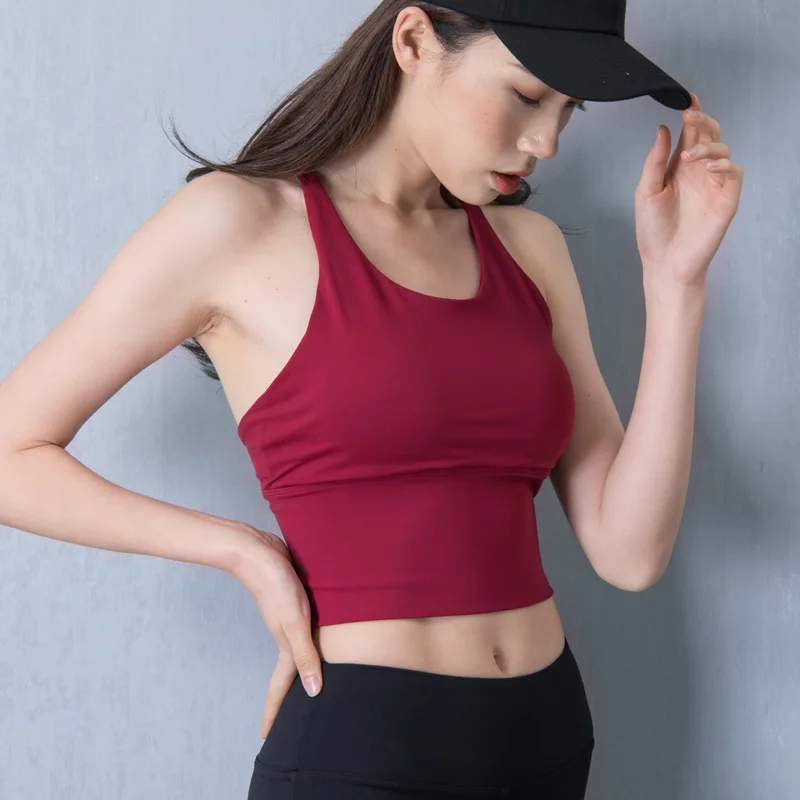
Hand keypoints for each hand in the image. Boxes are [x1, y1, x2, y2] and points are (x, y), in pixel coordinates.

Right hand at [231, 526, 322, 738]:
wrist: (257, 552)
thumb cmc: (276, 586)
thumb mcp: (295, 621)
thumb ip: (305, 655)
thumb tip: (313, 693)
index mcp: (287, 645)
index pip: (282, 687)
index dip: (276, 713)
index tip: (267, 738)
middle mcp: (288, 635)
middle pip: (290, 672)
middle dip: (290, 697)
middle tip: (294, 720)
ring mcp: (289, 618)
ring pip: (299, 650)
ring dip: (303, 667)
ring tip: (311, 684)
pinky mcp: (294, 601)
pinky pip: (304, 630)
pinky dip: (310, 641)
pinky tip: (320, 637)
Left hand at [634, 92, 743, 287]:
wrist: (665, 262)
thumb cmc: (653, 230)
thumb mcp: (646, 191)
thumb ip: (655, 160)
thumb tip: (664, 129)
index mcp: (678, 167)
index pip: (690, 134)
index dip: (691, 114)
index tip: (687, 98)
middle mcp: (698, 171)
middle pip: (709, 135)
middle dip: (702, 121)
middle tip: (691, 116)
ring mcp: (714, 184)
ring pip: (723, 149)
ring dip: (708, 146)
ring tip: (690, 157)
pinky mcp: (727, 198)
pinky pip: (734, 173)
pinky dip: (724, 165)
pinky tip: (709, 168)